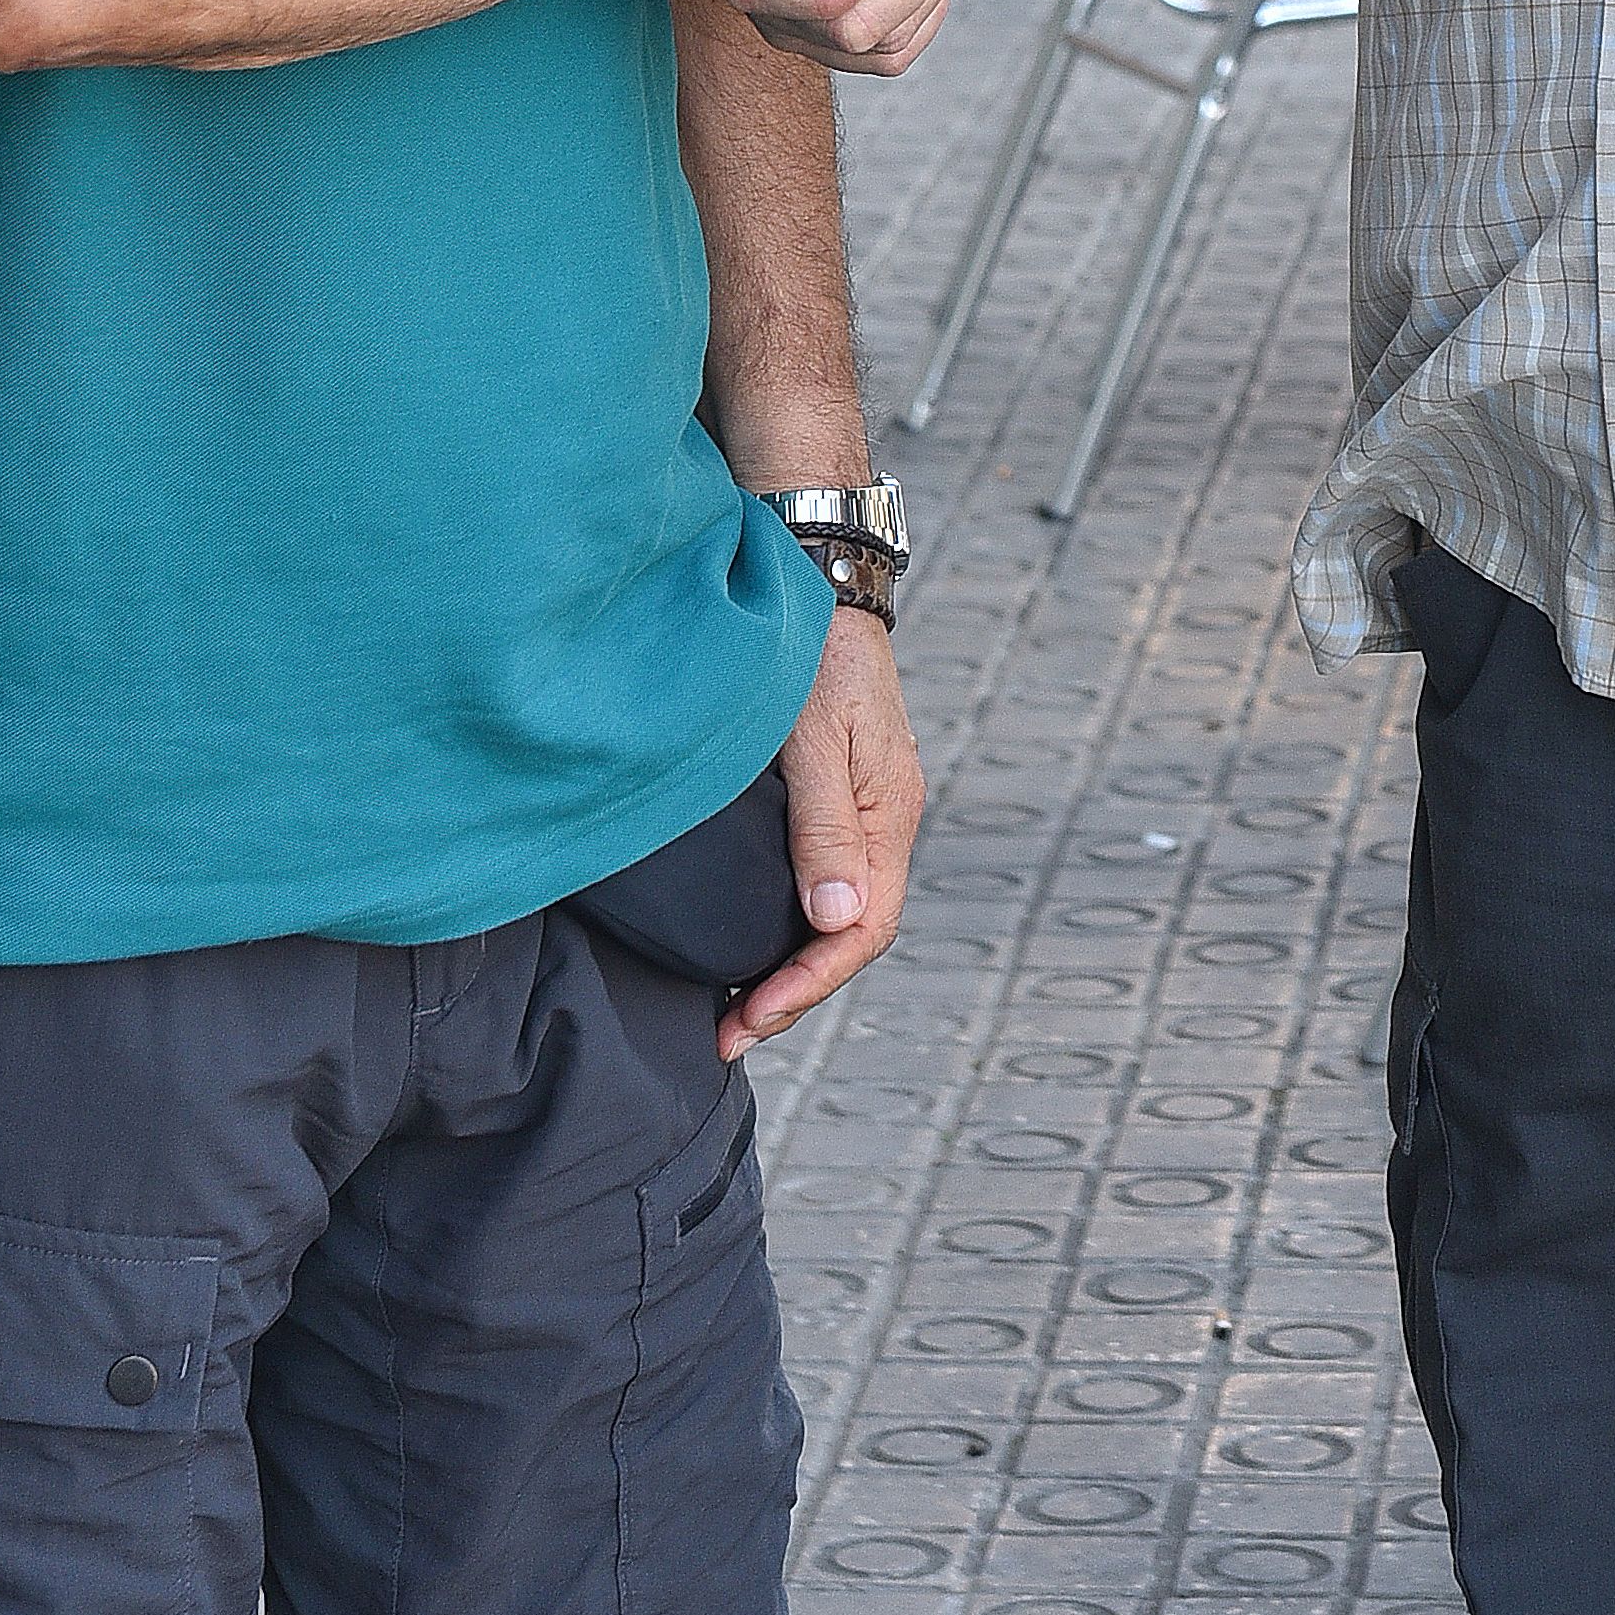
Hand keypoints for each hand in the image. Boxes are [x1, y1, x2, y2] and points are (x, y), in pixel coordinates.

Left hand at [723, 608, 923, 1054]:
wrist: (820, 581)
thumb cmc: (812, 653)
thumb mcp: (813, 739)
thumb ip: (822, 828)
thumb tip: (834, 922)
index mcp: (887, 814)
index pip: (861, 929)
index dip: (805, 985)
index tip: (746, 1019)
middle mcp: (884, 821)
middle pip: (851, 933)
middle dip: (794, 992)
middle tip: (727, 1033)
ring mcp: (865, 808)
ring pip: (839, 911)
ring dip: (793, 964)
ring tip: (735, 1005)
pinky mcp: (840, 795)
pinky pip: (826, 879)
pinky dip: (792, 922)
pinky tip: (753, 935)